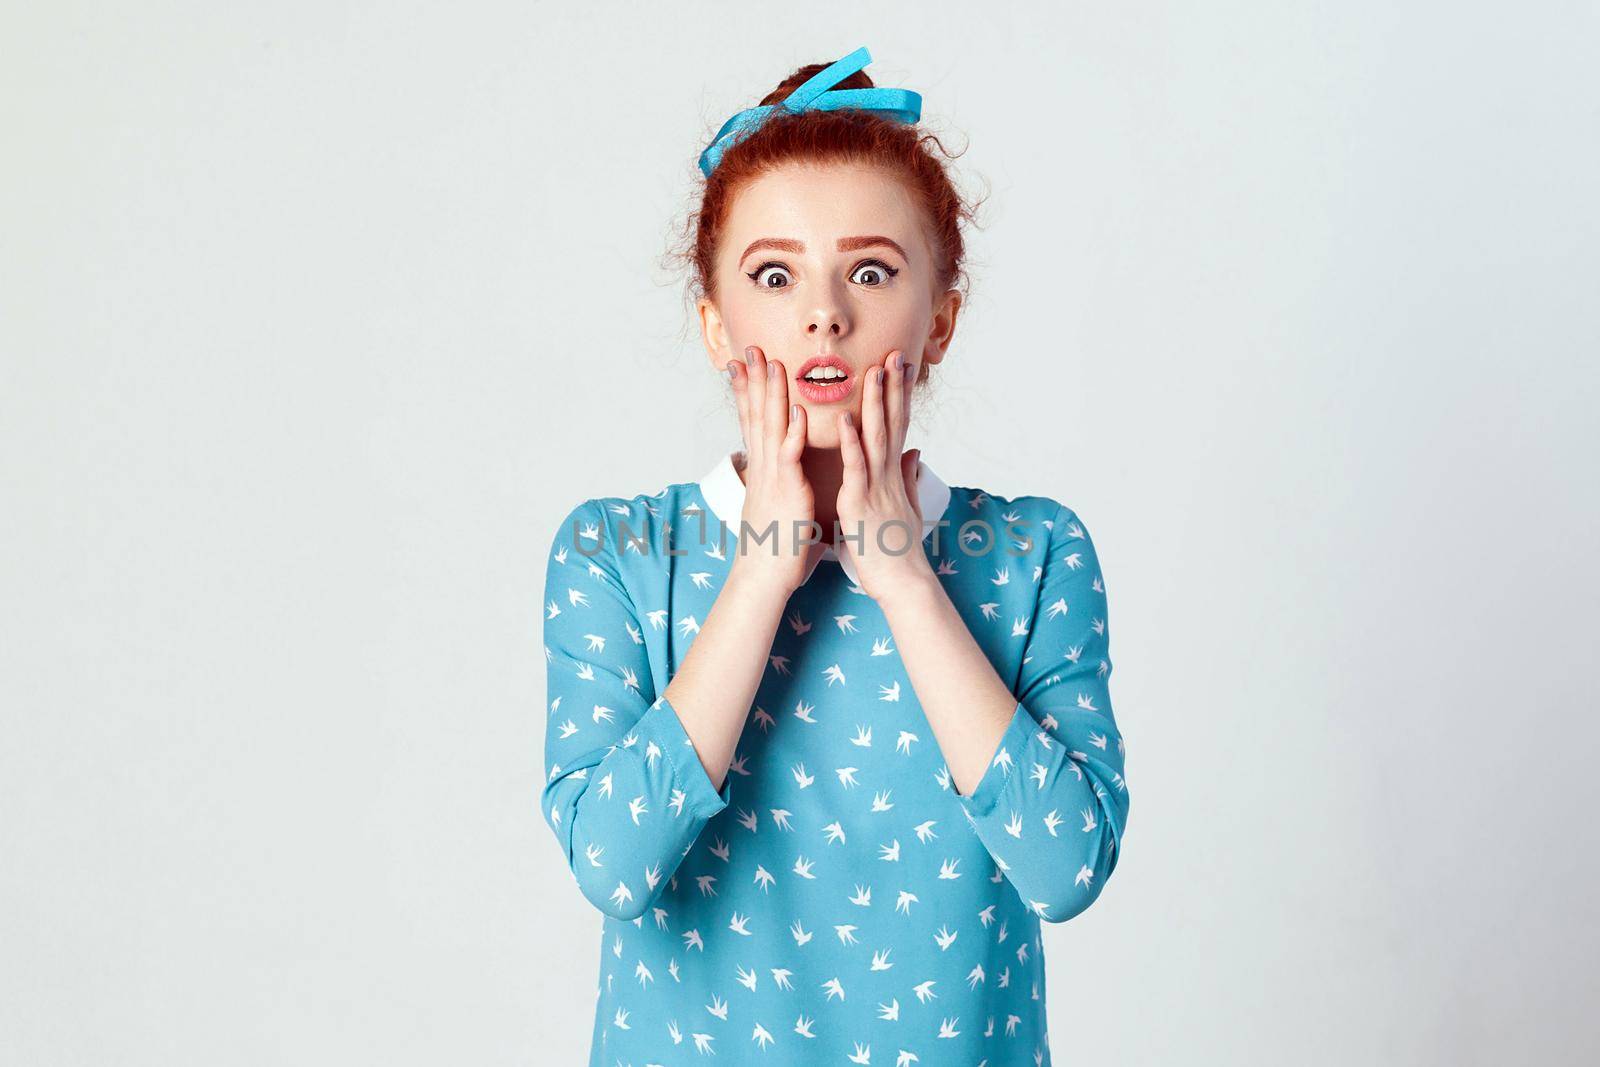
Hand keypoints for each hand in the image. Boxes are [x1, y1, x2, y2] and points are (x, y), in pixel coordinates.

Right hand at [725, 344, 823, 597]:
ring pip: (771, 428)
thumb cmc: (777, 547)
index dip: (749, 392)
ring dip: (772, 395)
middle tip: (751, 348)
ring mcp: (773, 479)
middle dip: (755, 380)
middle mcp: (764, 469)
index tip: (744, 364)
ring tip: (773, 364)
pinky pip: (789, 459)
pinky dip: (793, 434)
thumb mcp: (780, 507)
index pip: (754, 422)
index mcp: (765, 470)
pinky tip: (797, 412)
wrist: (765, 578)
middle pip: (757, 415)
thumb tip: (786, 476)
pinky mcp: (786, 493)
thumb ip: (784, 485)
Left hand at [835, 349, 933, 601]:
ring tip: (874, 371)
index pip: (898, 426)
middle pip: (891, 422)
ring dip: (875, 403)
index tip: (901, 367)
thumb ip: (909, 477)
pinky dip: (850, 441)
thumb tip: (915, 454)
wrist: (901, 581)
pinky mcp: (860, 501)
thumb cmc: (897, 548)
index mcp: (893, 474)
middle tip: (894, 353)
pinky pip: (856, 467)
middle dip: (892, 387)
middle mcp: (888, 474)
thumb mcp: (905, 507)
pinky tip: (846, 418)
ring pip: (876, 436)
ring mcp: (876, 485)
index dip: (899, 396)